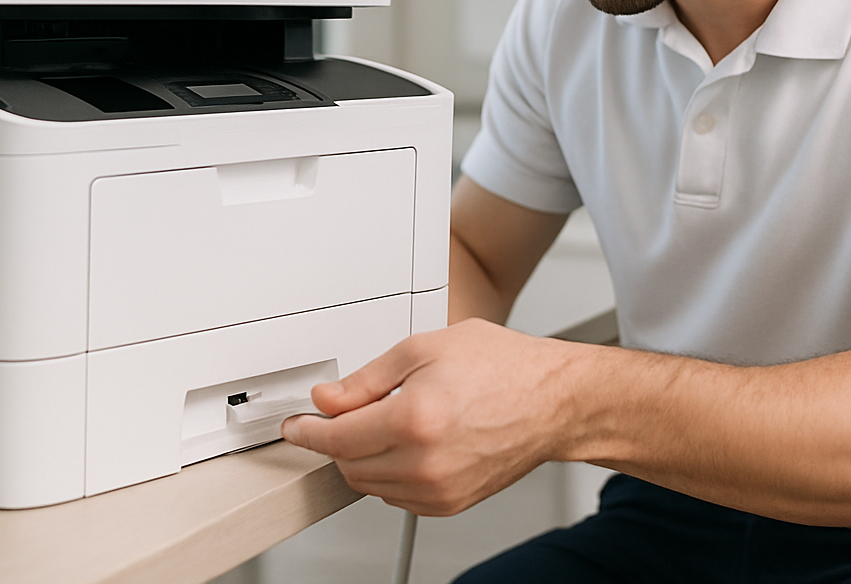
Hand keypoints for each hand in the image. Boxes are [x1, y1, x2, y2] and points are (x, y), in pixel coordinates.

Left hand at [281, 318, 582, 514]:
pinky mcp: (450, 503)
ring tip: (388, 421)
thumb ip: (367, 378)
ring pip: (370, 484)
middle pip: (348, 464)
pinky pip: (397, 496)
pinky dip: (390, 473)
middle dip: (338, 439)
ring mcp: (439, 489)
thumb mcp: (425, 348)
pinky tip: (408, 443)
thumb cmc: (503, 368)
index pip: (336, 438)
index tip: (297, 425)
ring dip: (363, 457)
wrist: (553, 401)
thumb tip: (328, 399)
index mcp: (414, 419)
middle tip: (345, 413)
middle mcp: (425, 462)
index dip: (308, 430)